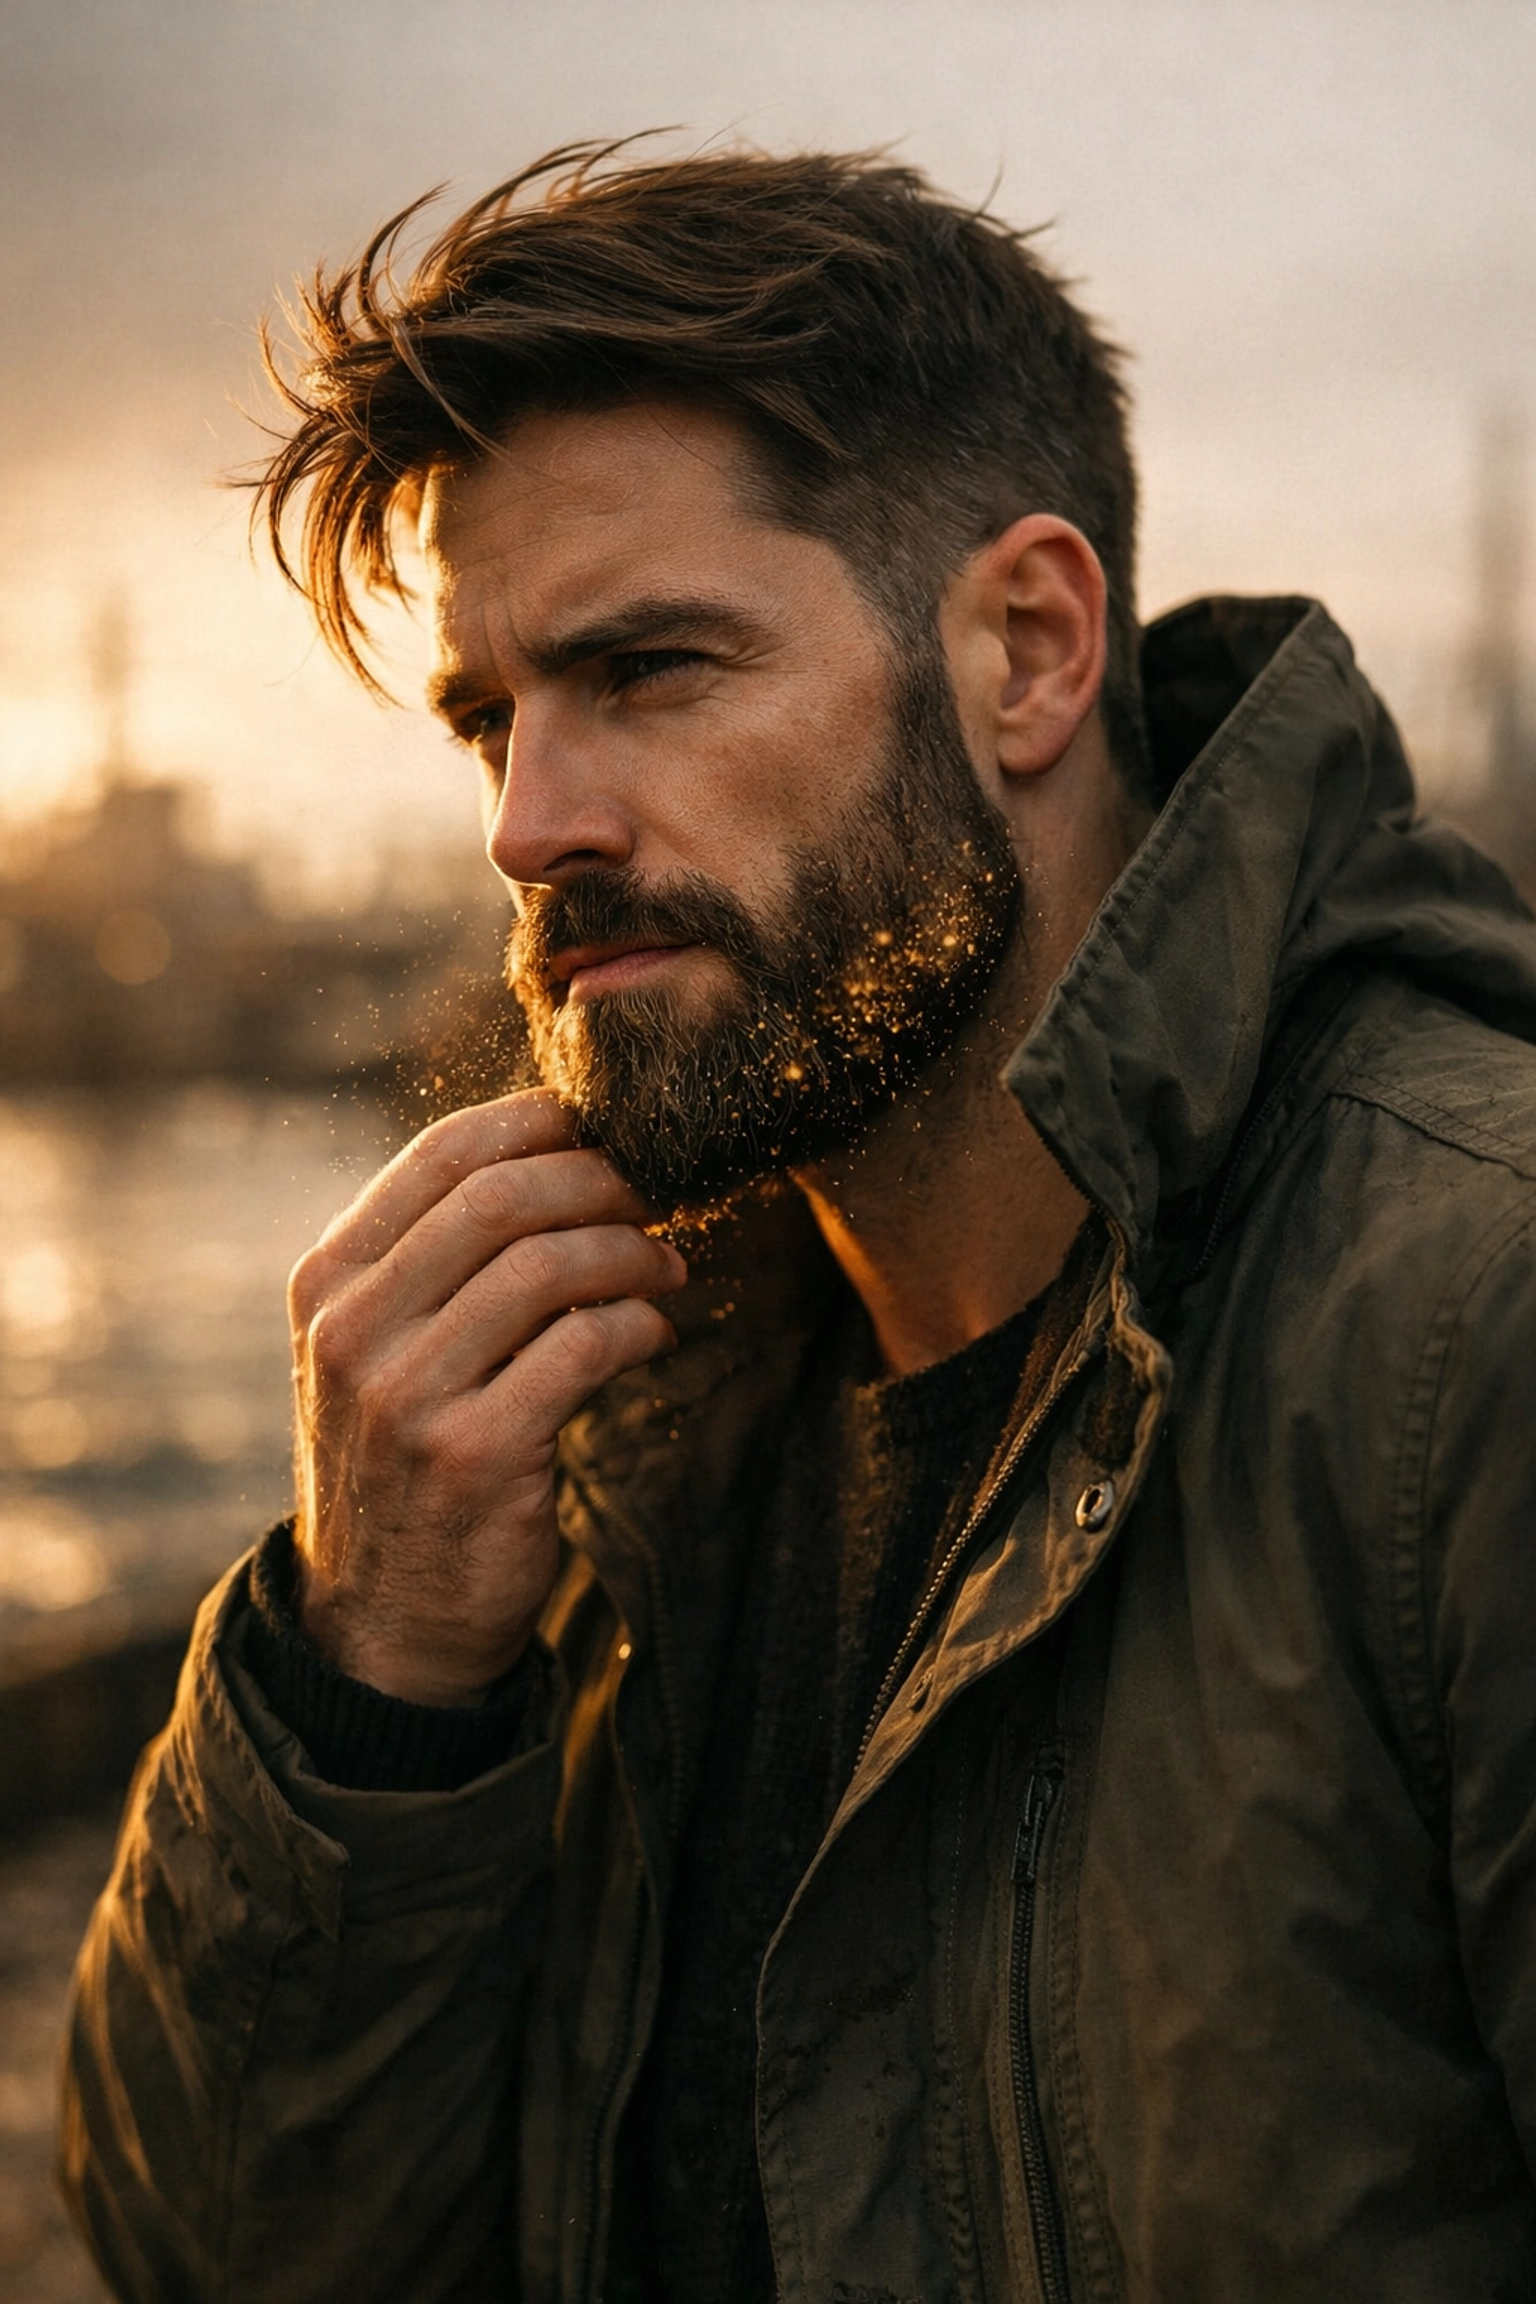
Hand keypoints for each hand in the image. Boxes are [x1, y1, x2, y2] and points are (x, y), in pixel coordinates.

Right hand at [286, 1089, 684, 1704]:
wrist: (385, 1623)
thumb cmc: (405, 1461)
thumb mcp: (381, 1352)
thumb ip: (436, 1260)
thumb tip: (563, 1153)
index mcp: (327, 1283)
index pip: (440, 1155)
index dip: (537, 1121)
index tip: (602, 1124)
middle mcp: (353, 1331)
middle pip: (501, 1198)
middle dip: (598, 1180)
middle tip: (655, 1192)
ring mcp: (408, 1394)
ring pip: (548, 1267)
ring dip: (630, 1253)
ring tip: (666, 1265)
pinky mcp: (476, 1454)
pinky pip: (584, 1347)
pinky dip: (638, 1326)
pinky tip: (654, 1336)